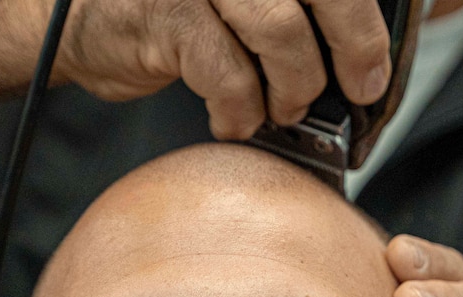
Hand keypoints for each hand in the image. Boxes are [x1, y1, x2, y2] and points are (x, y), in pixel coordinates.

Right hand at [35, 0, 391, 138]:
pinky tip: (233, 119)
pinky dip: (242, 110)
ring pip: (283, 33)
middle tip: (361, 88)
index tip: (379, 64)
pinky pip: (230, 75)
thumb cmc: (175, 12)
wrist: (83, 22)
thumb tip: (368, 53)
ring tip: (283, 108)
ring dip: (295, 86)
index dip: (369, 21)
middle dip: (356, 45)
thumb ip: (299, 9)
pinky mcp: (166, 12)